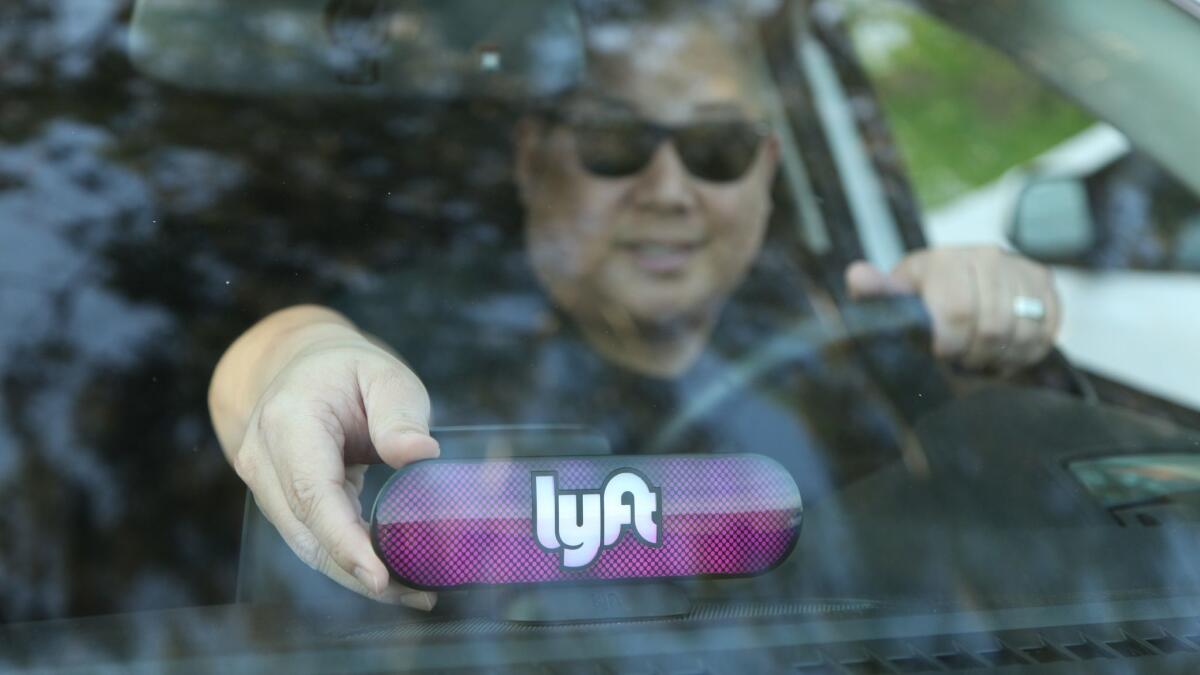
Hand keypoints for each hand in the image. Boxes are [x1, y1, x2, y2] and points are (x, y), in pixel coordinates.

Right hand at [227, 326, 438, 608]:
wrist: (297, 368)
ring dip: (357, 574)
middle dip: (360, 571)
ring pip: (307, 546)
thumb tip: (420, 455)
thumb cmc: (348, 372)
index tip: (379, 576)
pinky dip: (348, 561)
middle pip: (308, 532)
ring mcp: (261, 484)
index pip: (312, 493)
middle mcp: (262, 457)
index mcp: (287, 421)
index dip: (344, 540)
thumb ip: (400, 414)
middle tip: (418, 592)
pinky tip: (391, 577)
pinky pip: (311, 540)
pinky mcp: (276, 503)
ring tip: (414, 590)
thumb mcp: (384, 375)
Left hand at [845, 246, 1060, 371]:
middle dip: (974, 355)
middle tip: (961, 360)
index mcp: (944, 259)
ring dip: (1000, 356)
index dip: (950, 344)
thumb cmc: (920, 297)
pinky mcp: (1044, 282)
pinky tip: (1004, 351)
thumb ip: (876, 292)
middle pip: (991, 327)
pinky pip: (1046, 330)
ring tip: (980, 357)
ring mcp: (1019, 266)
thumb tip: (857, 276)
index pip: (957, 311)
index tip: (940, 355)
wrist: (957, 280)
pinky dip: (1026, 351)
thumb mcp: (895, 296)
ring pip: (1021, 331)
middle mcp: (985, 256)